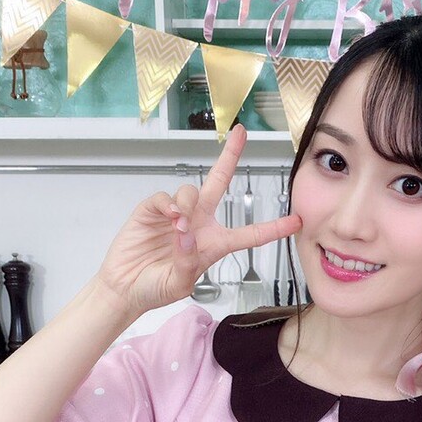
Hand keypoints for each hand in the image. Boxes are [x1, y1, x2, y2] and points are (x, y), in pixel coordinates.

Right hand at [95, 124, 300, 316]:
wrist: (125, 287)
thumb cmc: (155, 288)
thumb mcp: (179, 285)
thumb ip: (188, 263)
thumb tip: (187, 235)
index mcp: (214, 244)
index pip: (249, 234)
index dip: (273, 228)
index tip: (296, 221)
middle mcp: (198, 222)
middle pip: (218, 183)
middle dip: (229, 157)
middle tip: (240, 134)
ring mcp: (175, 213)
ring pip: (191, 191)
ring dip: (188, 206)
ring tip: (179, 228)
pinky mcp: (153, 210)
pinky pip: (165, 198)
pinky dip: (169, 205)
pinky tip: (170, 219)